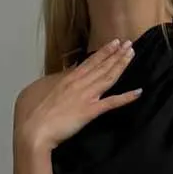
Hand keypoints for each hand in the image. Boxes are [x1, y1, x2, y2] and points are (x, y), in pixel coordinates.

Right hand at [16, 38, 141, 150]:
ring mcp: (86, 96)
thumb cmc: (33, 114)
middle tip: (128, 43)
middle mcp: (79, 83)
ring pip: (108, 77)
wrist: (35, 130)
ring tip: (131, 54)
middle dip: (116, 53)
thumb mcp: (41, 91)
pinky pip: (112, 102)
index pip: (89, 62)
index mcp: (67, 78)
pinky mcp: (90, 111)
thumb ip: (55, 82)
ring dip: (121, 64)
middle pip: (101, 66)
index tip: (113, 43)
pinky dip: (126, 97)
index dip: (103, 53)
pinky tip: (138, 92)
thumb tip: (63, 76)